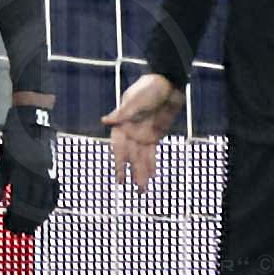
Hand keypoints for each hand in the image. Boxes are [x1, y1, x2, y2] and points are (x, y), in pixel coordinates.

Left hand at [0, 104, 60, 235]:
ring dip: (39, 217)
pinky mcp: (54, 168)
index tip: (8, 226)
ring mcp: (47, 172)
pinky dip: (50, 203)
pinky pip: (54, 191)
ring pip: (46, 202)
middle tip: (19, 232)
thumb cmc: (13, 138)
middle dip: (26, 222)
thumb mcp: (1, 158)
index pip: (18, 204)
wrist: (33, 119)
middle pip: (33, 207)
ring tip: (32, 227)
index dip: (14, 218)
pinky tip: (46, 211)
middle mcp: (36, 175)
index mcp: (20, 172)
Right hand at [104, 72, 184, 190]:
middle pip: (132, 157)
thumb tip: (105, 121)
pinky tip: (152, 176)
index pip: (119, 149)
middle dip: (134, 173)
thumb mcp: (136, 99)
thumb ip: (123, 113)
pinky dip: (152, 164)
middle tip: (137, 191)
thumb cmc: (149, 88)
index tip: (120, 180)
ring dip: (143, 173)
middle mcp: (131, 132)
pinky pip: (152, 152)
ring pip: (142, 158)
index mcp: (123, 124)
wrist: (168, 83)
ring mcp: (143, 134)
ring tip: (143, 190)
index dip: (120, 164)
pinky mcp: (155, 134)